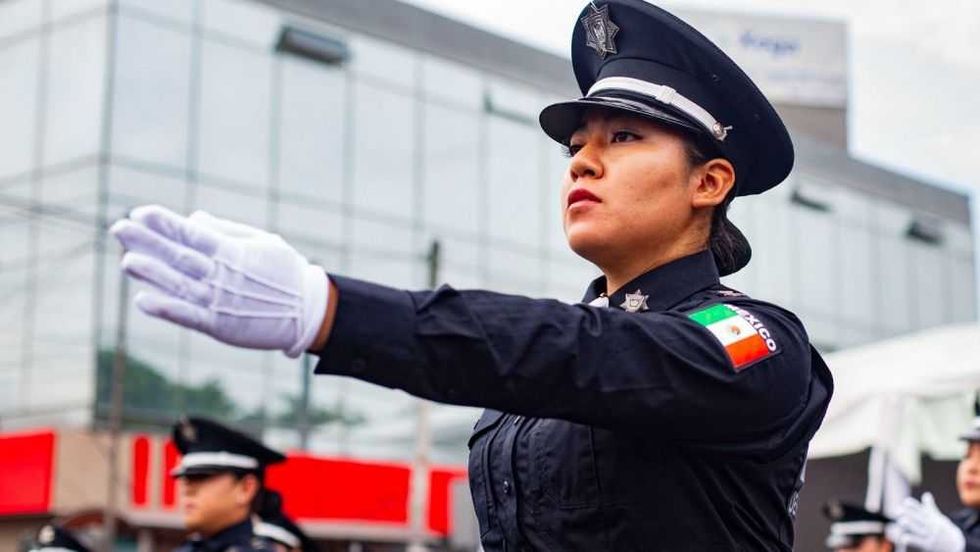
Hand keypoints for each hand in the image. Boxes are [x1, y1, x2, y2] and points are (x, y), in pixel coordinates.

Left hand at [110, 205, 328, 357]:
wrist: (309, 312)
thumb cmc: (286, 272)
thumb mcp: (263, 242)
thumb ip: (226, 231)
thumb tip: (194, 217)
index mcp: (233, 252)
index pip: (193, 234)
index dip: (166, 222)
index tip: (140, 211)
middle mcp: (223, 275)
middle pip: (179, 256)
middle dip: (148, 242)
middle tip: (118, 228)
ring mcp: (221, 301)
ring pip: (179, 284)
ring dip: (151, 272)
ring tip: (126, 259)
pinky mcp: (220, 325)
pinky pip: (188, 316)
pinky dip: (166, 308)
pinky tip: (143, 300)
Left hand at [896, 492, 964, 551]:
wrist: (956, 545)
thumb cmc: (943, 529)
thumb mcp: (938, 517)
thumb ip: (930, 506)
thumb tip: (926, 494)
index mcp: (932, 517)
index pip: (923, 509)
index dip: (914, 506)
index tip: (906, 502)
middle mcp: (931, 525)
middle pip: (919, 518)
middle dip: (908, 513)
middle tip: (898, 510)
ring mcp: (929, 535)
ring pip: (916, 528)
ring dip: (908, 524)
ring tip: (901, 521)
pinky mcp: (927, 545)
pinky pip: (916, 541)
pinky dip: (908, 539)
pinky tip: (903, 537)